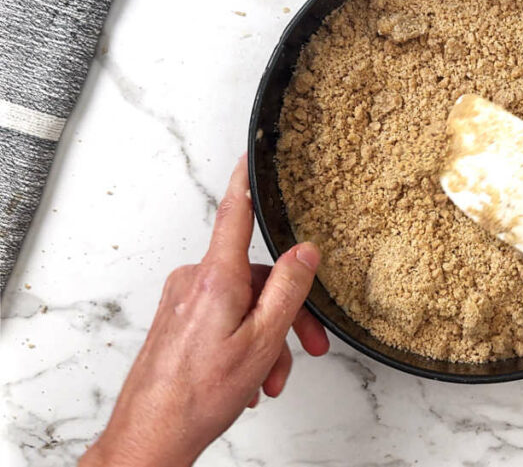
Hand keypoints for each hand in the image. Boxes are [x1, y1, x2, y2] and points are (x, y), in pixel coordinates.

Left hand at [80, 155, 329, 466]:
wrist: (151, 434)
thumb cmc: (199, 395)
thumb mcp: (262, 340)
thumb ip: (288, 289)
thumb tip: (305, 252)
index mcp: (215, 278)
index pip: (235, 213)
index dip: (247, 180)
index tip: (251, 149)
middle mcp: (194, 282)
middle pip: (257, 276)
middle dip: (287, 314)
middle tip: (309, 346)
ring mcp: (182, 302)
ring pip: (244, 303)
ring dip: (267, 339)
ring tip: (271, 377)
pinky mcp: (177, 321)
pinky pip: (224, 317)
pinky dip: (244, 343)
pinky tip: (249, 378)